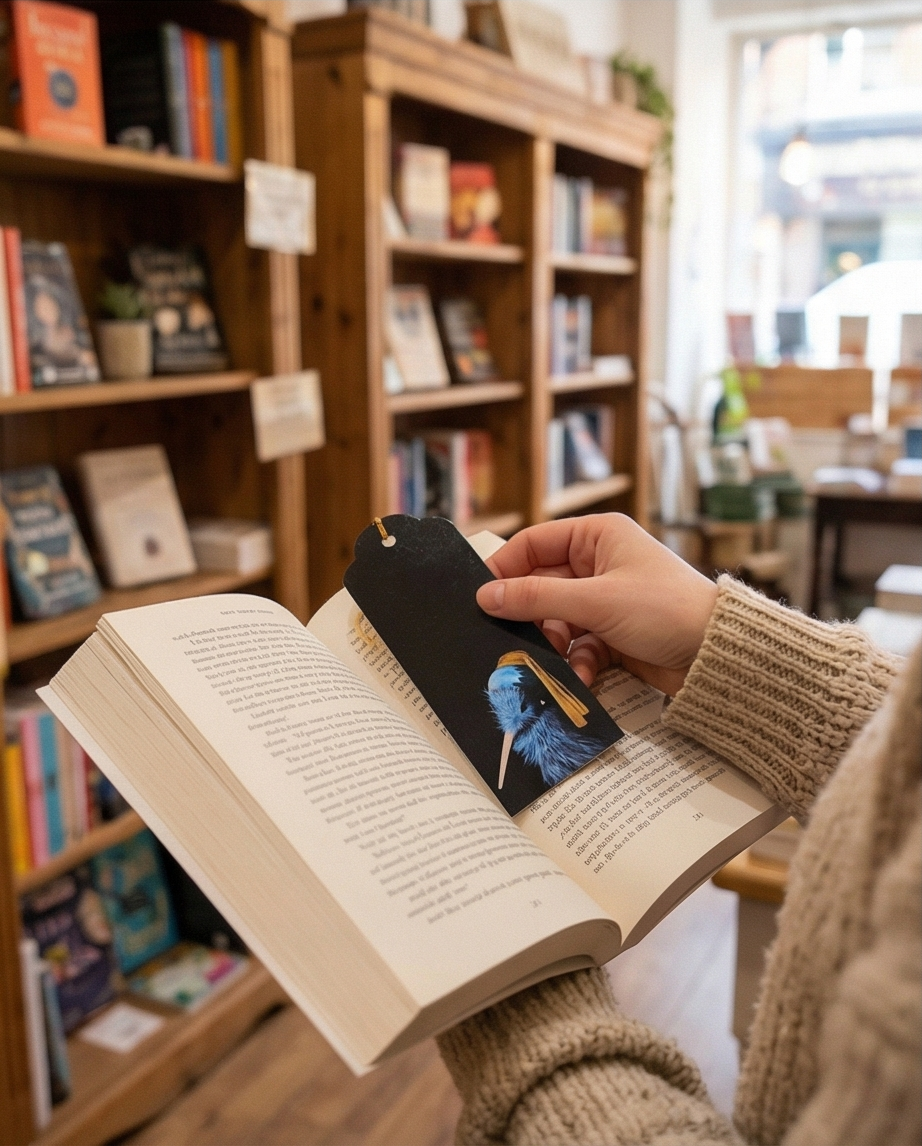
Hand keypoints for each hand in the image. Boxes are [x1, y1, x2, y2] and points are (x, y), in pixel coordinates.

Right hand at [476, 514, 717, 694]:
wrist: (718, 655)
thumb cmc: (666, 610)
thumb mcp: (596, 601)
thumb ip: (537, 598)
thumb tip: (486, 596)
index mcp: (597, 537)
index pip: (534, 544)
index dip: (506, 569)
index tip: (481, 598)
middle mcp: (599, 564)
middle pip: (542, 587)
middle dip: (530, 617)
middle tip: (507, 640)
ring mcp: (606, 601)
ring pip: (557, 622)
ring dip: (553, 645)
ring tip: (551, 661)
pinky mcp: (615, 635)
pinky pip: (580, 647)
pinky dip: (578, 664)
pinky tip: (583, 678)